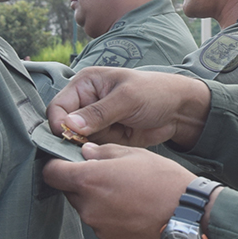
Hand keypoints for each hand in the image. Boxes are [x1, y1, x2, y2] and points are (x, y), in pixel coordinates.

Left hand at [42, 144, 196, 238]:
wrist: (188, 218)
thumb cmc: (164, 182)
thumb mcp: (135, 155)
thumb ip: (104, 152)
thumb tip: (87, 153)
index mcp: (90, 181)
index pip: (52, 174)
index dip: (57, 166)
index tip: (66, 163)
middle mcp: (88, 207)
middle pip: (70, 192)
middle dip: (83, 183)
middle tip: (109, 176)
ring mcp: (99, 228)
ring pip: (88, 209)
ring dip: (99, 201)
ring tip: (128, 194)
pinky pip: (102, 225)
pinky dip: (112, 217)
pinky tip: (134, 210)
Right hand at [47, 67, 211, 149]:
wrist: (179, 112)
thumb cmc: (155, 93)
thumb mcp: (127, 98)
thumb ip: (98, 112)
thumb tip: (69, 125)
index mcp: (86, 84)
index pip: (58, 106)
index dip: (59, 123)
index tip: (69, 137)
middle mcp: (85, 103)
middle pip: (63, 127)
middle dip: (72, 139)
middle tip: (88, 146)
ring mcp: (94, 122)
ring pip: (76, 142)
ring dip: (87, 148)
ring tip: (108, 144)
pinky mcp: (104, 138)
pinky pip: (91, 150)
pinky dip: (98, 153)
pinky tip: (112, 150)